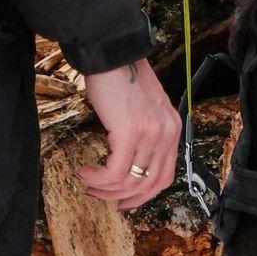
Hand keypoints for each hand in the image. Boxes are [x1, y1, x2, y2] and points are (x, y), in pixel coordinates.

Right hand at [79, 59, 180, 208]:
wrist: (110, 53)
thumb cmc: (120, 77)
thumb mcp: (143, 108)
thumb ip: (143, 133)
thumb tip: (128, 159)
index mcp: (172, 129)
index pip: (165, 176)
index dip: (143, 195)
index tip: (124, 201)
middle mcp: (167, 133)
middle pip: (149, 184)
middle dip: (122, 197)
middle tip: (98, 194)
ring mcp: (151, 134)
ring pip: (131, 181)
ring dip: (105, 188)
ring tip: (87, 181)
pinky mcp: (130, 132)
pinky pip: (116, 171)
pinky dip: (98, 177)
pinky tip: (84, 171)